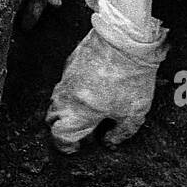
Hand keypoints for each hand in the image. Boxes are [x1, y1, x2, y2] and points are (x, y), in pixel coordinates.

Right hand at [46, 0, 167, 152]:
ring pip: (57, 99)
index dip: (67, 145)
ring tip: (88, 109)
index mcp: (78, 113)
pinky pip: (66, 82)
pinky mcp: (71, 61)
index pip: (59, 136)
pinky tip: (92, 88)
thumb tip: (109, 141)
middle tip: (83, 130)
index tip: (79, 147)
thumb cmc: (131, 77)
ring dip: (68, 109)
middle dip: (64, 127)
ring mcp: (66, 77)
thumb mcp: (134, 113)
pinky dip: (74, 90)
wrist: (126, 39)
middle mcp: (66, 96)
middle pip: (52, 119)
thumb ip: (120, 133)